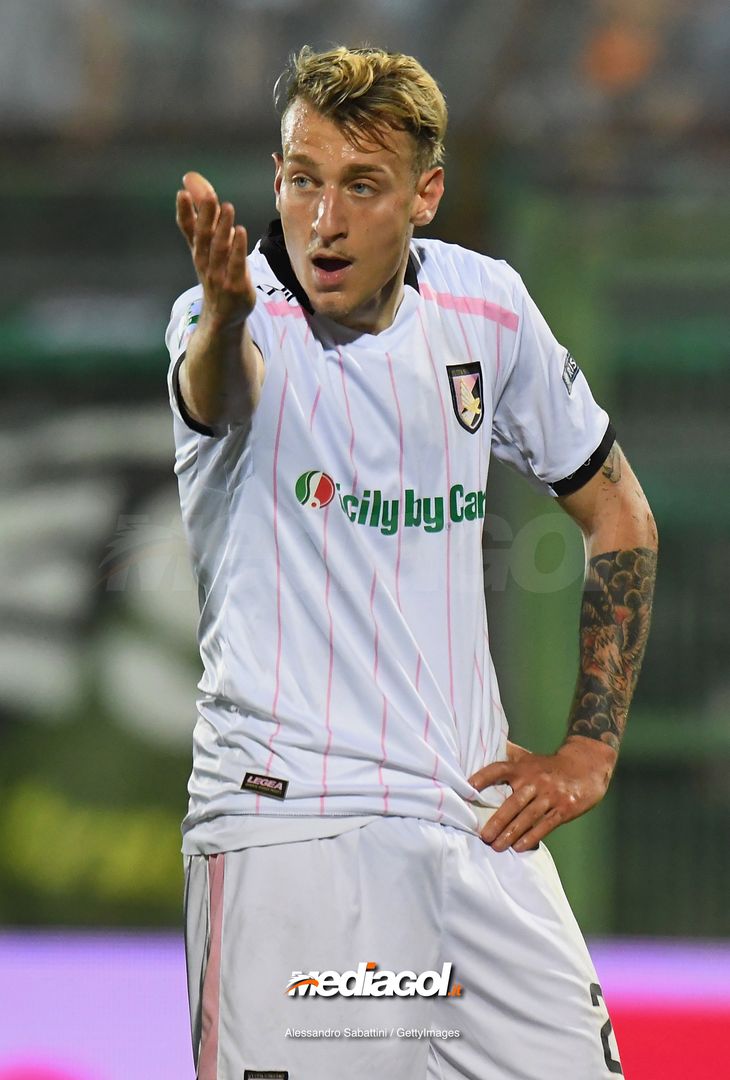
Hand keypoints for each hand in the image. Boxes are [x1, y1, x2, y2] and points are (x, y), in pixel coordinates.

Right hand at [175, 171, 255, 327]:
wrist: (223, 314)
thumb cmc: (216, 273)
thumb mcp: (206, 247)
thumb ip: (201, 216)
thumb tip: (192, 182)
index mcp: (197, 250)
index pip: (188, 229)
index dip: (184, 211)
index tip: (182, 192)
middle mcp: (205, 261)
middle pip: (203, 236)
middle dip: (205, 215)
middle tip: (208, 194)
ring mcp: (219, 275)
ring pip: (219, 249)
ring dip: (222, 228)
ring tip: (227, 207)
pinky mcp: (235, 286)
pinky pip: (236, 265)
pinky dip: (237, 249)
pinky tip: (240, 231)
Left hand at [468, 735, 616, 851]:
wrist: (586, 766)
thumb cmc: (550, 765)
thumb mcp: (528, 757)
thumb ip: (508, 755)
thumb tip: (484, 745)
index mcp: (523, 767)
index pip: (499, 769)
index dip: (483, 777)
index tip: (468, 787)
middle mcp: (535, 780)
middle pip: (513, 802)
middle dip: (497, 821)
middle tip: (484, 836)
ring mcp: (550, 795)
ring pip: (528, 816)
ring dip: (511, 833)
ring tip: (497, 846)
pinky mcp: (564, 808)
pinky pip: (546, 825)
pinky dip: (532, 836)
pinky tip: (519, 847)